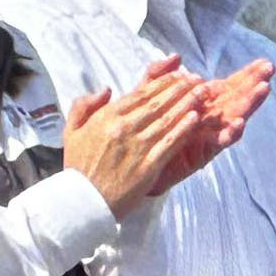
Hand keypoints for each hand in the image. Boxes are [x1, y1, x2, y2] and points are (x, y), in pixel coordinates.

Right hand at [64, 56, 208, 216]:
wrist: (83, 200)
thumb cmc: (78, 166)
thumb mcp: (71, 131)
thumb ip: (84, 106)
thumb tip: (106, 89)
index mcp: (106, 118)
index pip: (140, 94)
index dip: (163, 82)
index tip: (179, 74)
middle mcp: (124, 128)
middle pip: (158, 103)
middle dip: (181, 89)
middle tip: (198, 80)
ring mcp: (138, 147)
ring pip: (167, 120)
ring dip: (187, 104)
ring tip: (204, 93)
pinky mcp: (149, 165)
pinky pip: (170, 143)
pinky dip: (183, 129)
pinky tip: (196, 118)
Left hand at [143, 56, 274, 196]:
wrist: (134, 163)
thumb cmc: (146, 128)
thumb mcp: (148, 97)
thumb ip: (159, 76)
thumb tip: (176, 56)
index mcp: (202, 103)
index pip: (229, 86)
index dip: (247, 74)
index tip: (264, 62)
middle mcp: (211, 118)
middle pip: (238, 98)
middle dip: (254, 84)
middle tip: (270, 70)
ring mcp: (209, 135)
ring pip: (234, 117)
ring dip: (249, 104)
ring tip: (262, 89)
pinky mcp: (202, 152)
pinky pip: (219, 142)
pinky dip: (229, 133)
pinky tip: (238, 123)